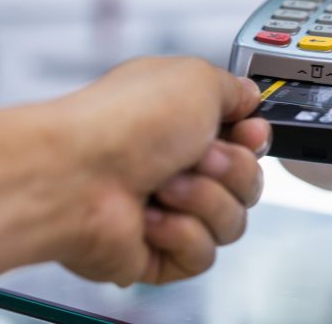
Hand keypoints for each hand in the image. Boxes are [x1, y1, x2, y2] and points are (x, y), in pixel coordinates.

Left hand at [30, 57, 269, 285]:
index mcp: (183, 121)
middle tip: (198, 156)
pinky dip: (181, 233)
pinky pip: (203, 254)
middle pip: (248, 182)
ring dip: (204, 200)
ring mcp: (168, 209)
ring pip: (231, 221)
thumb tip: (248, 96)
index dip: (254, 139)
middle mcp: (176, 163)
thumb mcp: (197, 78)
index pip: (244, 140)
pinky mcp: (159, 251)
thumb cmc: (126, 122)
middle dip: (232, 169)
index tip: (249, 134)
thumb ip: (233, 87)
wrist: (77, 175)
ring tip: (165, 186)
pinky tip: (151, 217)